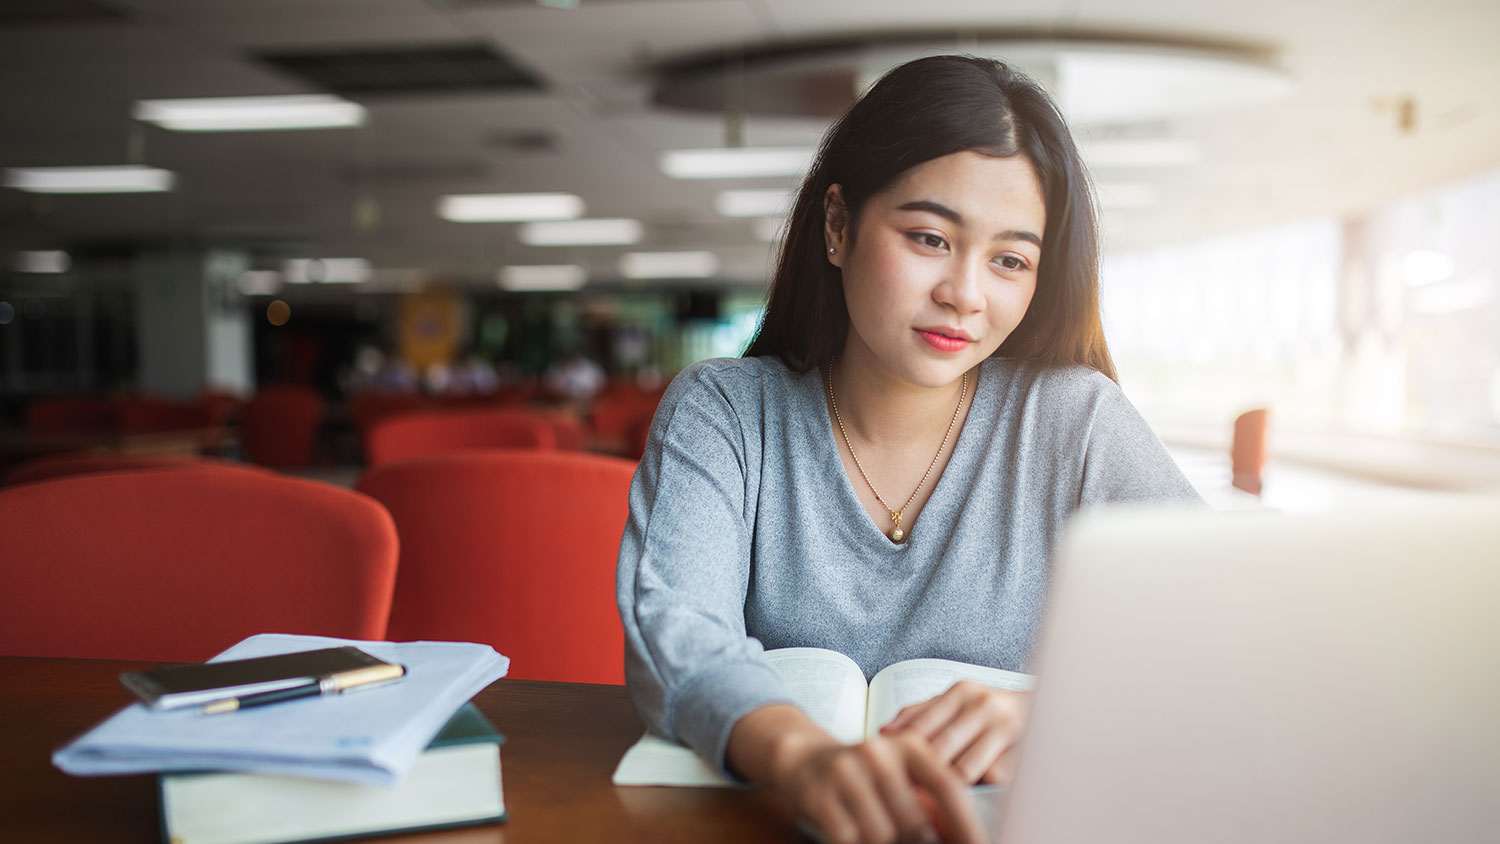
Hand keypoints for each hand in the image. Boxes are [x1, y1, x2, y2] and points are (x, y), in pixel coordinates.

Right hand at [728, 704, 986, 843]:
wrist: (802, 759)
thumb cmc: (862, 775)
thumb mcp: (899, 776)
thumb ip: (930, 801)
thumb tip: (960, 836)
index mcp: (908, 745)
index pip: (949, 787)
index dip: (966, 825)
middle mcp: (878, 753)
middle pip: (916, 821)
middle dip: (920, 843)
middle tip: (913, 842)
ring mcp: (846, 772)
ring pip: (882, 835)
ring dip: (883, 843)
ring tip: (877, 833)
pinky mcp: (819, 794)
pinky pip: (849, 839)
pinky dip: (854, 843)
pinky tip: (852, 833)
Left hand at [880, 682, 1029, 784]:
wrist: (1045, 708)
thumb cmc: (990, 710)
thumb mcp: (956, 701)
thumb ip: (921, 713)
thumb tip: (885, 732)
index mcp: (961, 692)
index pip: (921, 726)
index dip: (903, 751)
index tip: (887, 769)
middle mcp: (983, 706)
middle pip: (939, 749)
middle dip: (920, 771)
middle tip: (904, 789)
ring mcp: (1004, 729)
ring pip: (963, 769)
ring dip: (947, 783)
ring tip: (931, 794)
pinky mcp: (1022, 753)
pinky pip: (990, 779)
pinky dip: (977, 788)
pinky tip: (965, 795)